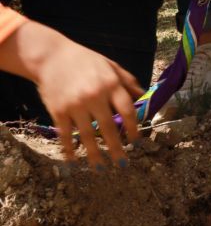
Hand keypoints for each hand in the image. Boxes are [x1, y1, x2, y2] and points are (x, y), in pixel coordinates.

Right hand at [20, 24, 140, 167]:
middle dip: (117, 148)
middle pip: (109, 127)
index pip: (127, 110)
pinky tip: (74, 160)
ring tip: (101, 168)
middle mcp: (94, 96)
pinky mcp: (58, 111)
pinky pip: (66, 135)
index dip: (134, 128)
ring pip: (87, 135)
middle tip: (123, 164)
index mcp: (110, 84)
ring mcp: (75, 105)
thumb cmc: (85, 60)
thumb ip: (127, 81)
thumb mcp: (110, 66)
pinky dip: (70, 149)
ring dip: (95, 154)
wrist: (51, 56)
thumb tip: (144, 97)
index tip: (136, 141)